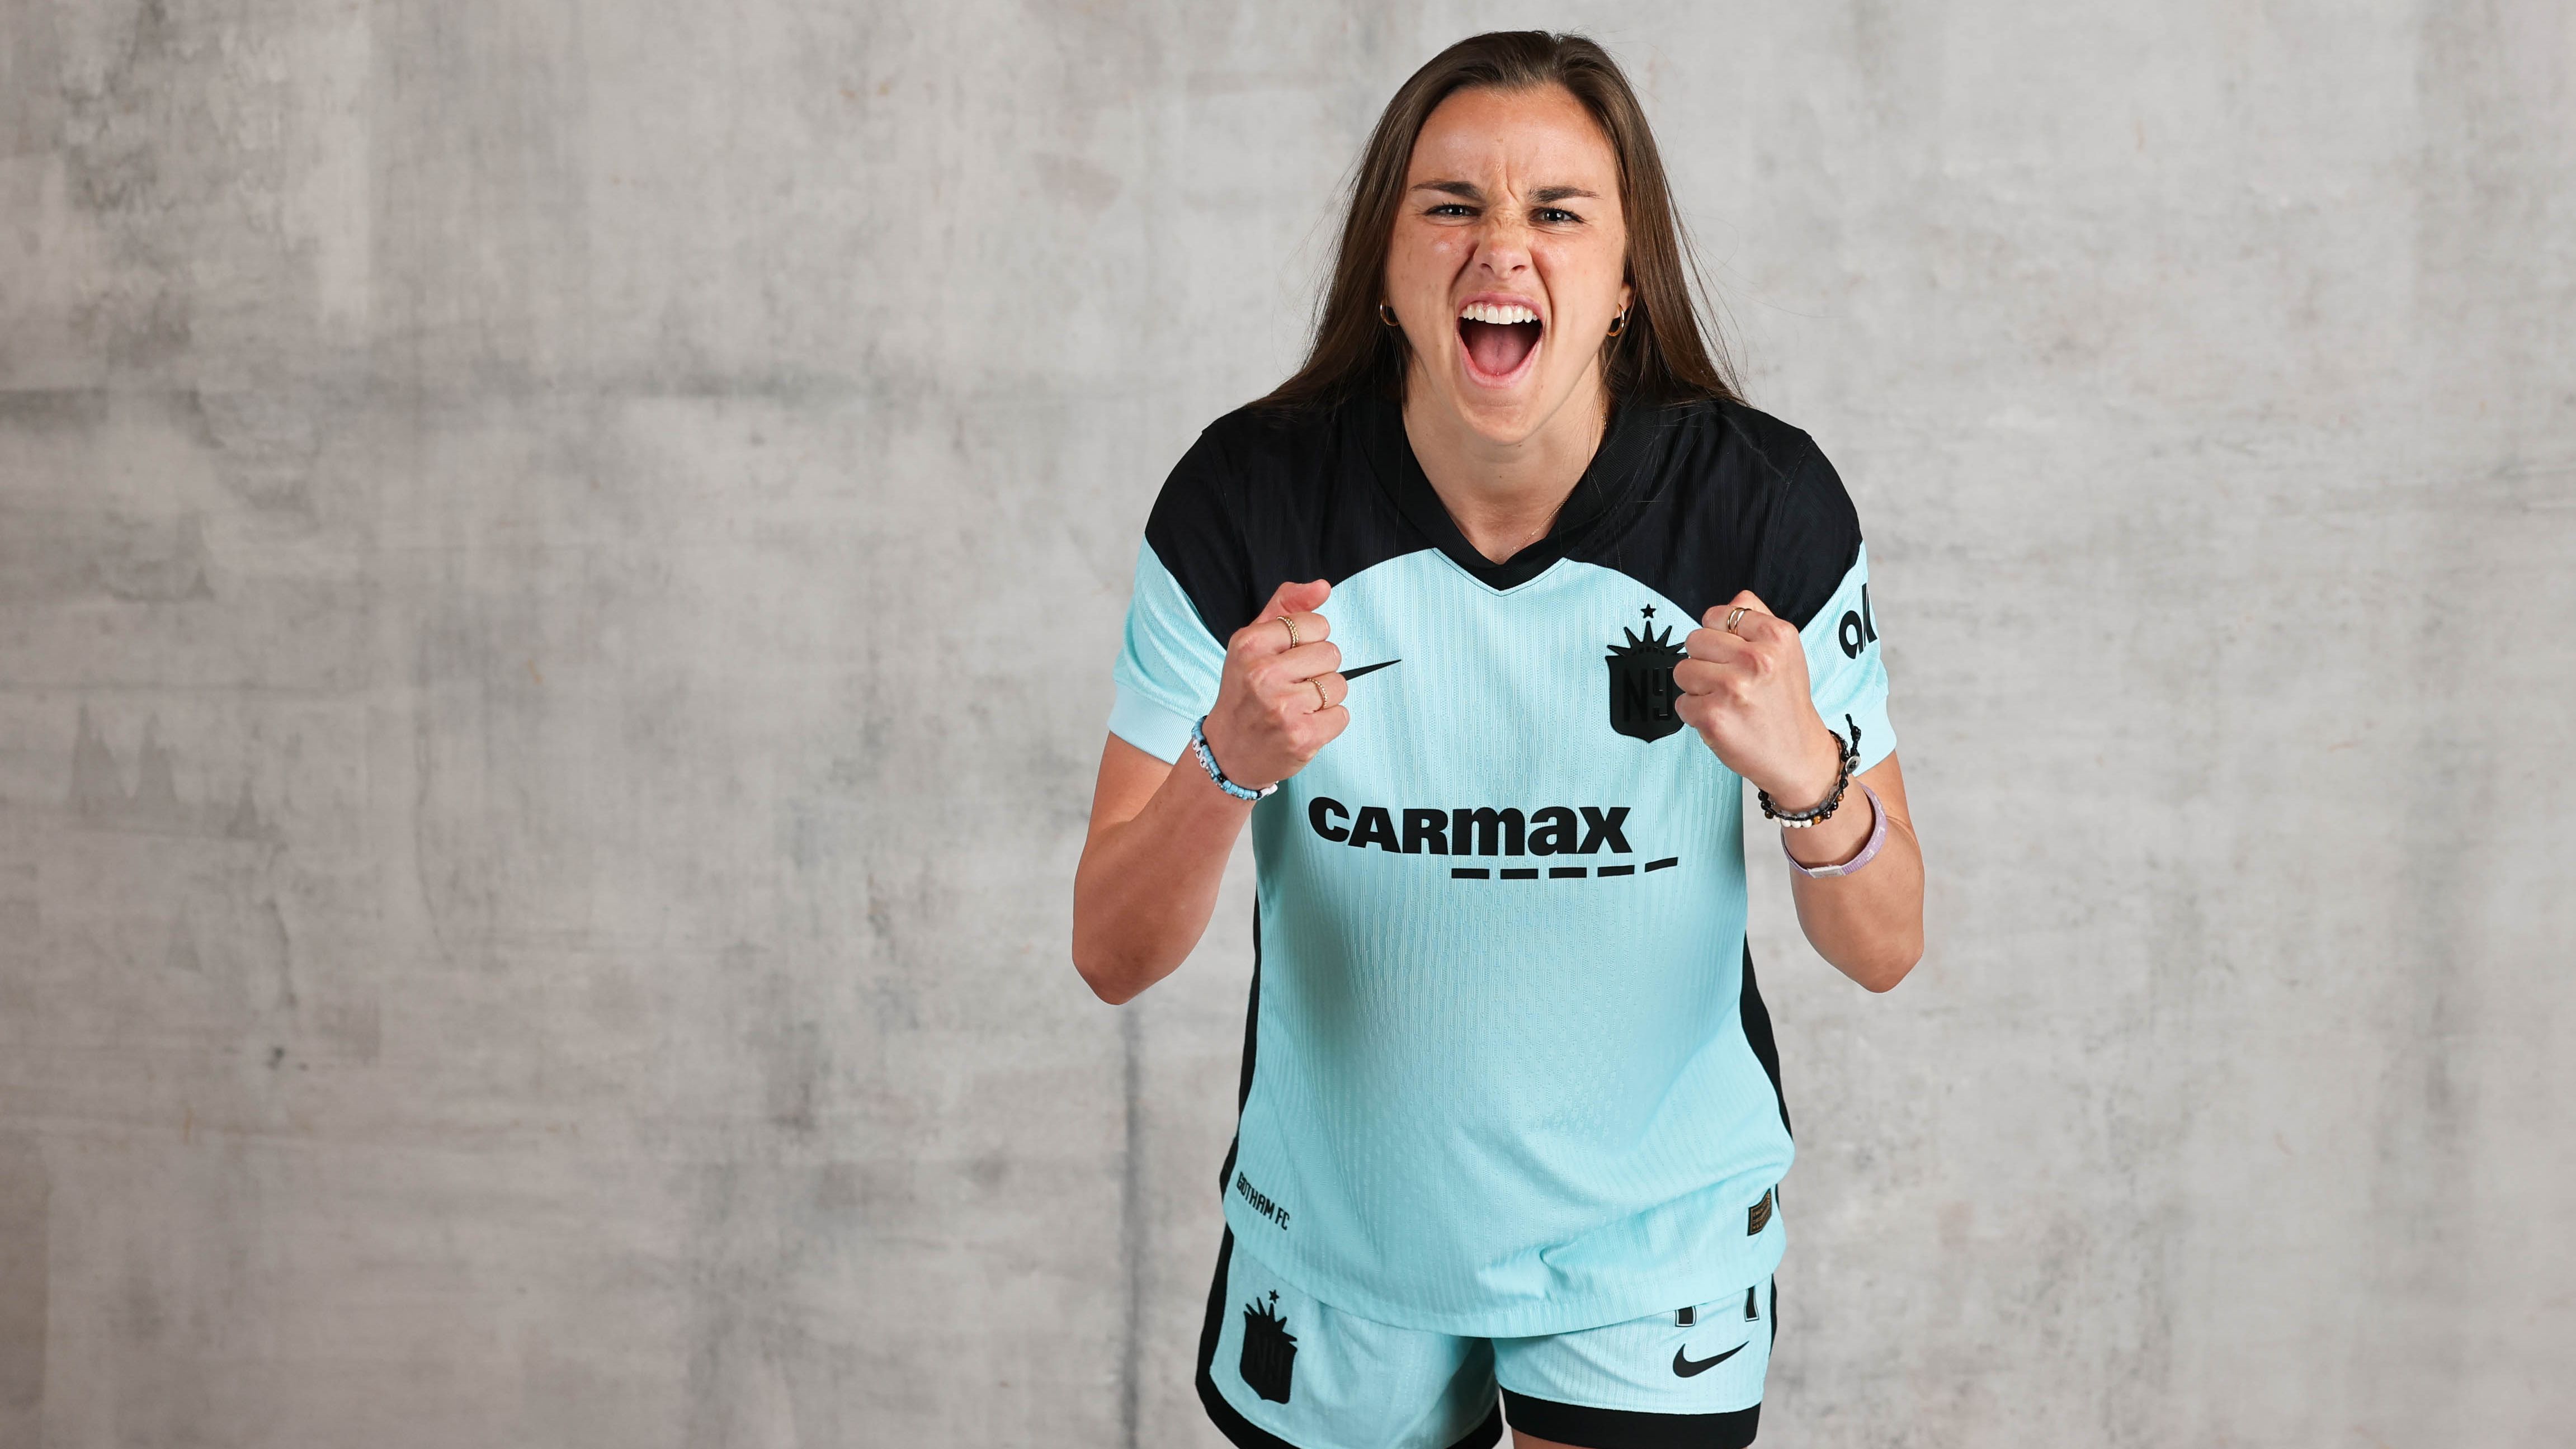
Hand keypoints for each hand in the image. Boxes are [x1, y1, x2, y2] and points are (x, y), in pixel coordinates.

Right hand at [1198, 579, 1347, 791]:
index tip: (1287, 658)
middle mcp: (1263, 674)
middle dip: (1318, 669)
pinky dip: (1328, 722)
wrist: (1227, 753)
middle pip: (1331, 653)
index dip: (1308, 641)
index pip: (1314, 624)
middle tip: (1291, 686)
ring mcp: (1283, 707)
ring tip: (1296, 706)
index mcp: (1249, 644)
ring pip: (1339, 685)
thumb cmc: (1244, 693)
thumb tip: (1322, 587)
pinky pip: (1342, 715)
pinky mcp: (1302, 736)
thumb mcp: (1253, 643)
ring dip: (1324, 697)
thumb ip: (1286, 606)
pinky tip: (1302, 724)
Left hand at [1675, 591, 1842, 808]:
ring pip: (1682, 670)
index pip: (1716, 615)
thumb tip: (1729, 602)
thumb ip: (1757, 618)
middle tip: (1730, 681)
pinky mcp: (1714, 717)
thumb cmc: (1785, 702)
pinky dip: (1696, 714)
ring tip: (1726, 700)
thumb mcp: (1786, 651)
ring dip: (1697, 687)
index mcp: (1776, 635)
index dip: (1719, 637)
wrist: (1798, 755)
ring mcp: (1733, 688)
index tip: (1735, 656)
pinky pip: (1681, 702)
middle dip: (1705, 661)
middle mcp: (1756, 659)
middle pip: (1694, 640)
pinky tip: (1723, 719)